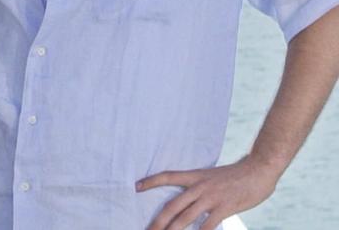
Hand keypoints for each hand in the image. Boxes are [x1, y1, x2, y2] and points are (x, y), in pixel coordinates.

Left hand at [138, 155, 280, 229]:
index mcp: (195, 176)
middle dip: (158, 221)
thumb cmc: (235, 176)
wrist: (258, 169)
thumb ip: (199, 186)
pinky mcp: (225, 208)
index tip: (136, 187)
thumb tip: (189, 198)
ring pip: (186, 217)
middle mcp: (199, 187)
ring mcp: (211, 198)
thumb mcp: (212, 176)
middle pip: (172, 205)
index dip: (151, 181)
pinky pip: (208, 225)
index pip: (167, 176)